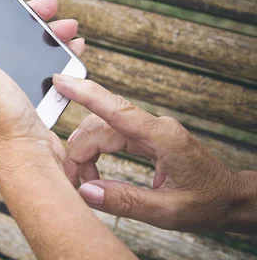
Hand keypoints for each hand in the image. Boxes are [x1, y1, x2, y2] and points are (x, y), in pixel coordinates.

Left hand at [0, 0, 83, 168]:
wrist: (32, 160)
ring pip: (20, 50)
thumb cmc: (0, 120)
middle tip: (50, 11)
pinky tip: (69, 50)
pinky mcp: (18, 99)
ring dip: (44, 36)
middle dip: (29, 21)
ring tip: (67, 30)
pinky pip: (35, 68)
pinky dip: (51, 57)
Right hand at [53, 75, 256, 233]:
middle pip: (100, 125)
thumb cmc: (208, 203)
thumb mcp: (167, 212)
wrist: (232, 199)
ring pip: (103, 129)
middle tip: (72, 181)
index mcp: (162, 137)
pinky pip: (112, 135)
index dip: (84, 92)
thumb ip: (125, 201)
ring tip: (83, 180)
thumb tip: (87, 192)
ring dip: (86, 152)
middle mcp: (154, 127)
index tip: (60, 80)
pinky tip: (92, 170)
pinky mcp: (147, 137)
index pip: (115, 109)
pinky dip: (96, 152)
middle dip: (79, 150)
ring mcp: (150, 130)